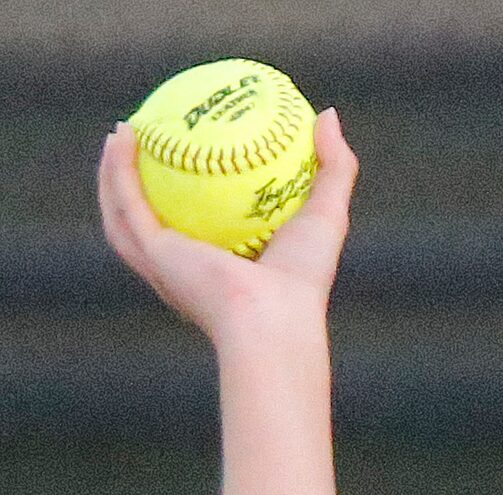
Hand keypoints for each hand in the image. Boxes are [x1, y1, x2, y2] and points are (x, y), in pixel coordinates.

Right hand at [96, 107, 358, 345]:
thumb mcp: (327, 214)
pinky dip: (118, 171)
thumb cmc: (304, 278)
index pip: (202, 231)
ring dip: (112, 175)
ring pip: (122, 215)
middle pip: (152, 224)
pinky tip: (122, 137)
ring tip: (120, 135)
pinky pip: (126, 204)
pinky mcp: (152, 254)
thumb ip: (334, 166)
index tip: (193, 154)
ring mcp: (164, 265)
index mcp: (223, 270)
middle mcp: (188, 270)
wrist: (273, 317)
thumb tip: (327, 113)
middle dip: (139, 187)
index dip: (192, 194)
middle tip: (145, 141)